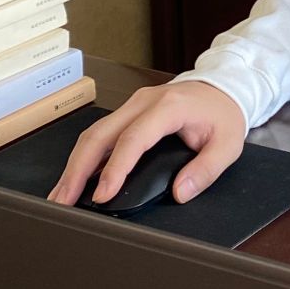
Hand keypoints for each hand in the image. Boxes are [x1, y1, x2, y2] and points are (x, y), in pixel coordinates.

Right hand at [46, 79, 246, 206]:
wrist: (223, 87)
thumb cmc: (223, 114)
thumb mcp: (228, 143)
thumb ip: (206, 170)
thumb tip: (181, 192)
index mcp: (168, 107)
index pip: (133, 139)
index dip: (115, 169)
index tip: (102, 195)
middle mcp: (143, 102)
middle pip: (100, 134)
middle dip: (78, 170)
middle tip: (63, 201)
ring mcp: (132, 105)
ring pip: (94, 133)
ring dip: (75, 165)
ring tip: (61, 195)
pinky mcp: (127, 112)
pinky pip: (100, 133)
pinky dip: (84, 157)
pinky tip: (75, 178)